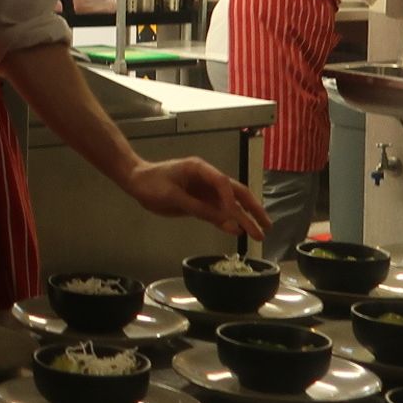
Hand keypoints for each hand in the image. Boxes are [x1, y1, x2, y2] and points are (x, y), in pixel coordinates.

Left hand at [116, 156, 267, 239]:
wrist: (136, 181)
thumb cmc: (151, 184)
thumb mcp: (174, 198)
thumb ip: (201, 210)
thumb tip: (228, 224)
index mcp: (200, 169)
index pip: (224, 184)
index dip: (232, 201)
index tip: (237, 218)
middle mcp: (207, 177)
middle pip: (235, 192)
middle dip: (252, 209)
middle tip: (266, 226)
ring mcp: (205, 189)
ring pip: (230, 203)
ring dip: (243, 217)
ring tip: (258, 233)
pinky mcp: (200, 200)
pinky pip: (218, 211)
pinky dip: (228, 221)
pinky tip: (239, 230)